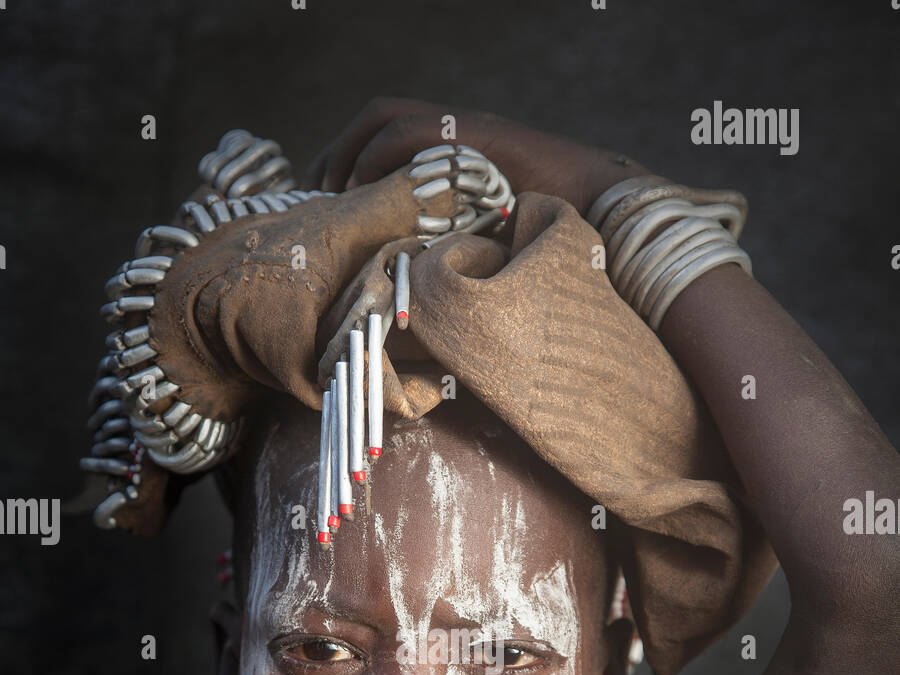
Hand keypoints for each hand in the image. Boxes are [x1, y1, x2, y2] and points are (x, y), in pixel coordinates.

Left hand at [304, 97, 660, 216]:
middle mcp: (457, 131)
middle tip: (318, 191)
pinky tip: (364, 194)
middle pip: (378, 117)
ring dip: (352, 153)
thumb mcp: (488, 236)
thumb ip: (452, 240)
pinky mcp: (473, 137)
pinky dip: (377, 160)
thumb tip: (417, 278)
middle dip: (339, 152)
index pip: (386, 133)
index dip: (349, 158)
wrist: (604, 205)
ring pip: (386, 119)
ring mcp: (466, 130)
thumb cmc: (552, 234)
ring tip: (335, 195)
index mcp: (457, 148)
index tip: (326, 193)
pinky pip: (409, 135)